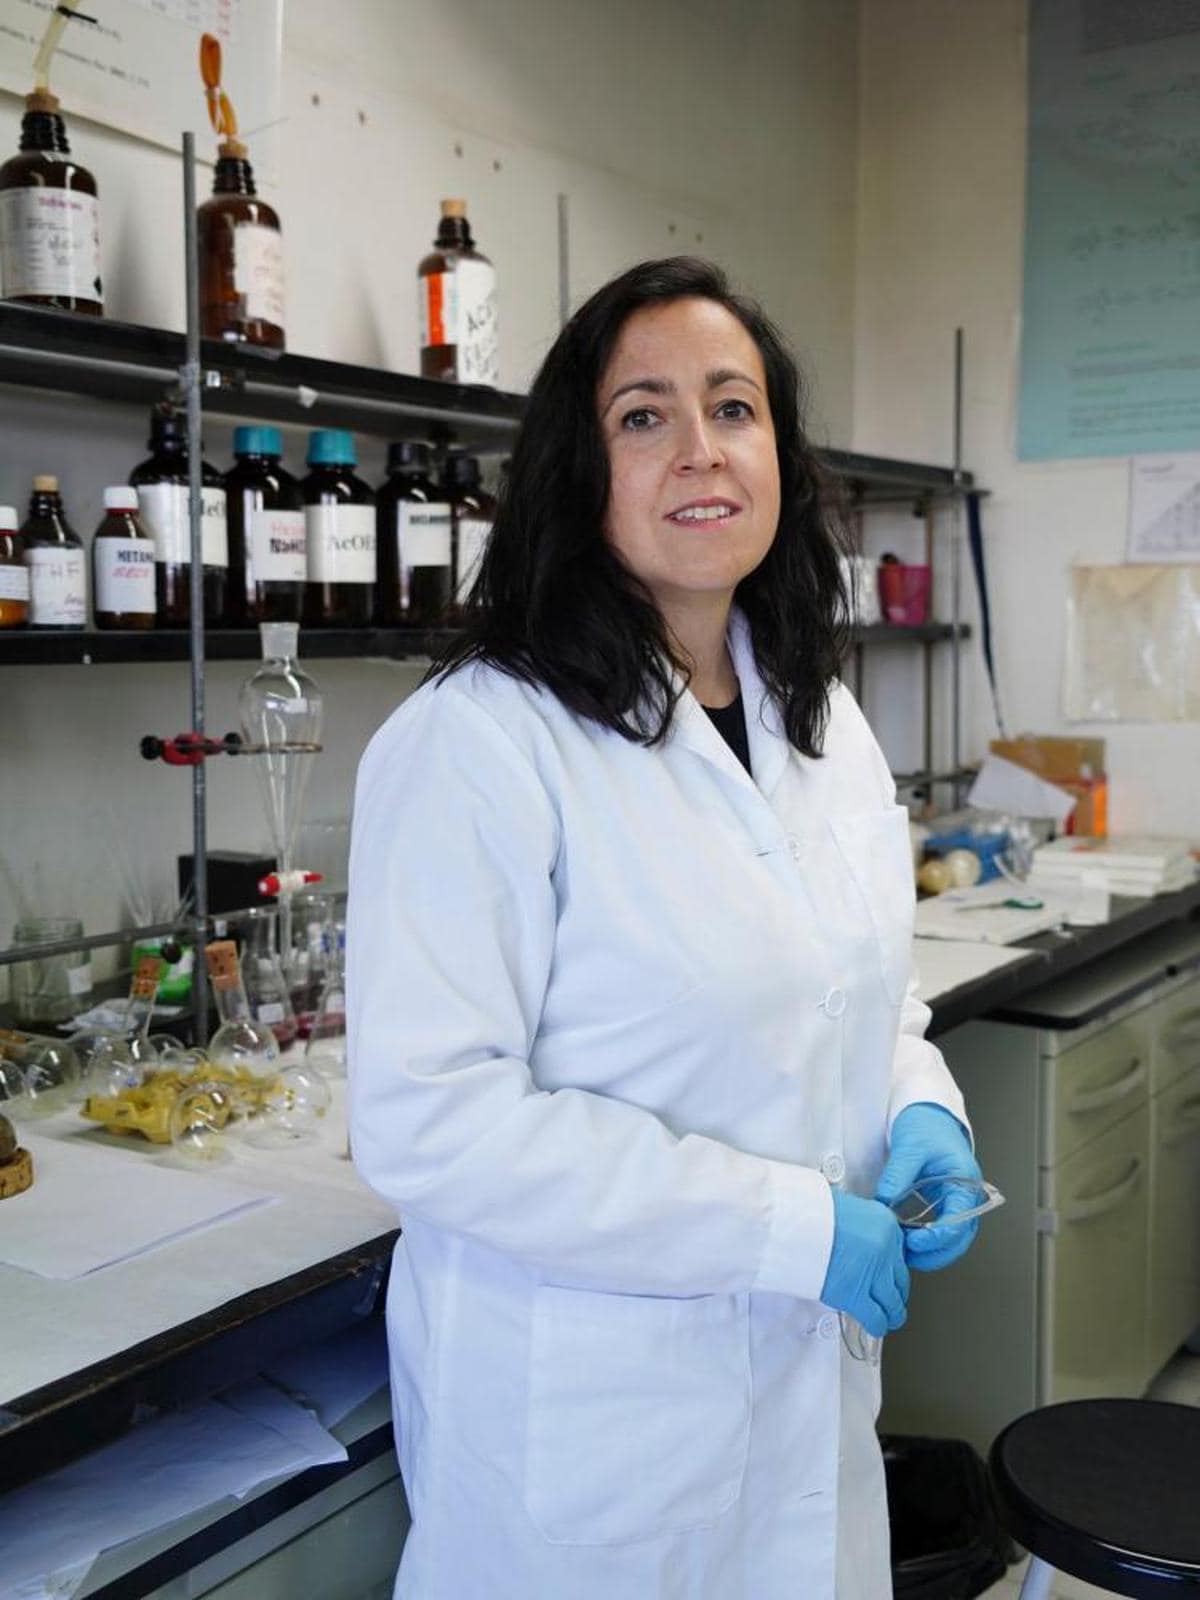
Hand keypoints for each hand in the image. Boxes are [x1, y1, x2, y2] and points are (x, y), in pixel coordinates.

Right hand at [820, 1189, 908, 1338]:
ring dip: (891, 1313)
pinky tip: (874, 1326)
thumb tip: (858, 1243)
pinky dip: (877, 1325)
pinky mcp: (856, 1295)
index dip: (892, 1269)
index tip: (887, 1275)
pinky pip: (876, 1318)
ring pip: (894, 1304)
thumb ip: (861, 1227)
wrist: (792, 1222)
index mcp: (885, 1224)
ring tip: (886, 1318)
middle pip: (901, 1281)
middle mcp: (886, 1249)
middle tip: (888, 1298)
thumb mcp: (847, 1209)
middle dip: (894, 1293)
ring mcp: (873, 1273)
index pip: (900, 1254)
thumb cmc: (811, 1213)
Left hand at [876, 1102, 981, 1272]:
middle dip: (936, 1252)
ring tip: (904, 1252)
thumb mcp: (910, 1146)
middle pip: (961, 1237)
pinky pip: (940, 1228)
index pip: (960, 1219)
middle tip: (908, 1256)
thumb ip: (898, 1176)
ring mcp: (955, 1200)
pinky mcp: (943, 1202)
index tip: (915, 1242)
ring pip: (952, 1238)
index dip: (939, 1236)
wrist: (926, 1111)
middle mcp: (965, 1194)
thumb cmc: (926, 1123)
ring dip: (931, 1250)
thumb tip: (883, 1204)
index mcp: (965, 1180)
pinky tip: (906, 1241)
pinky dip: (925, 1240)